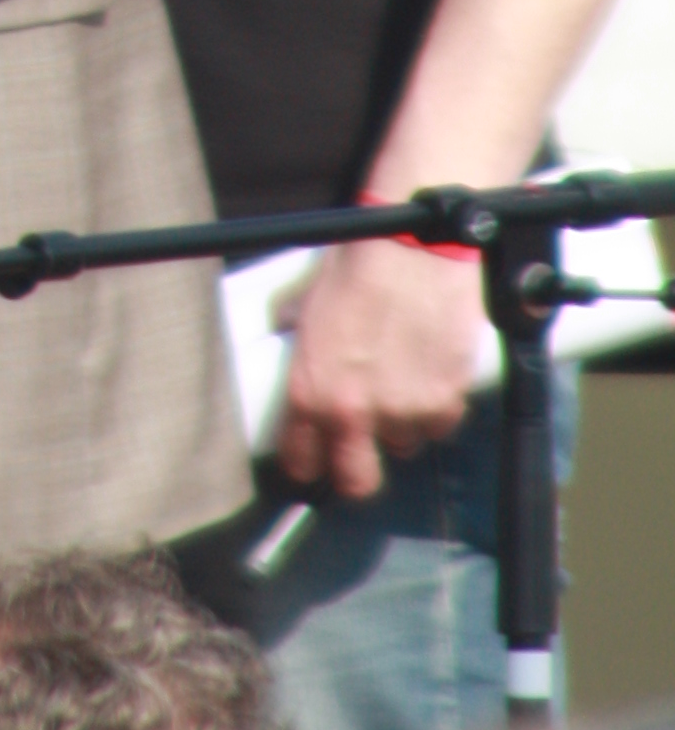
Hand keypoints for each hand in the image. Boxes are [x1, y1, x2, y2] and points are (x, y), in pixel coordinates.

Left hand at [272, 235, 481, 499]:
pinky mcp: (445, 404)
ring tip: (401, 384)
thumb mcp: (309, 299)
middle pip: (357, 482)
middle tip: (362, 448)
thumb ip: (296, 329)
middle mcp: (353, 413)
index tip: (314, 459)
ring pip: (403, 445)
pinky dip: (436, 408)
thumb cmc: (356, 264)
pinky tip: (430, 373)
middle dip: (357, 470)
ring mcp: (403, 414)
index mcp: (310, 392)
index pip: (301, 461)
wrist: (414, 248)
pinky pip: (439, 424)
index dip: (308, 463)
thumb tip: (283, 330)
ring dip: (401, 424)